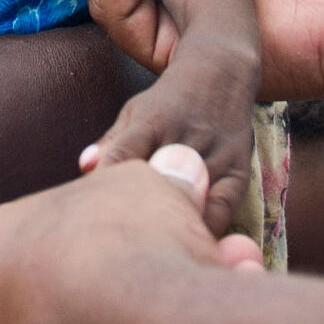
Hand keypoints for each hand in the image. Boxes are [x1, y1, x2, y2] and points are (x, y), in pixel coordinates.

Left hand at [82, 60, 256, 236]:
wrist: (221, 75)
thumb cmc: (168, 102)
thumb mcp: (135, 112)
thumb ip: (112, 143)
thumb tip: (84, 166)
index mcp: (153, 122)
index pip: (123, 154)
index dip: (105, 184)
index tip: (92, 211)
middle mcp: (185, 138)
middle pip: (157, 186)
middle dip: (137, 214)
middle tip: (120, 240)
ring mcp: (214, 156)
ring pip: (191, 203)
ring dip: (172, 227)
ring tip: (151, 249)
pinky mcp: (238, 172)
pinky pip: (221, 211)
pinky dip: (204, 230)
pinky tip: (188, 240)